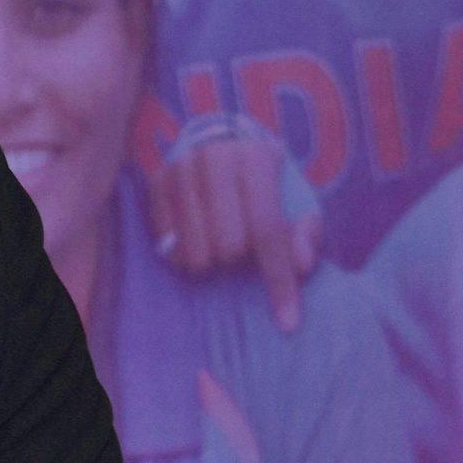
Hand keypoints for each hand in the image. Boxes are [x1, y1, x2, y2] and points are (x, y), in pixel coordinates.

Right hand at [149, 119, 319, 330]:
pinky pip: (167, 248)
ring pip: (195, 253)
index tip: (288, 322)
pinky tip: (197, 239)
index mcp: (256, 158)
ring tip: (220, 241)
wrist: (223, 141)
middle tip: (242, 248)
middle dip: (240, 260)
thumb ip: (307, 233)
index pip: (267, 229)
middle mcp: (214, 158)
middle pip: (228, 246)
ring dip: (212, 261)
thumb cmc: (268, 182)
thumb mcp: (300, 200)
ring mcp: (179, 170)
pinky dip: (186, 256)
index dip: (279, 279)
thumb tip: (302, 264)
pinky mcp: (154, 184)